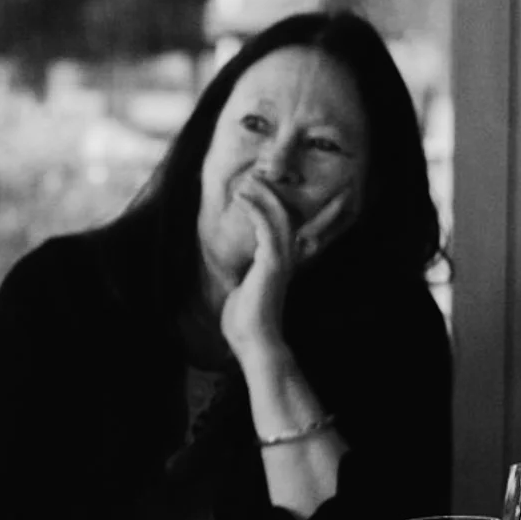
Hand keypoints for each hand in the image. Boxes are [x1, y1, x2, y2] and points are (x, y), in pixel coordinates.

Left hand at [220, 178, 354, 360]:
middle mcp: (284, 259)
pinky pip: (267, 229)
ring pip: (278, 218)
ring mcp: (281, 261)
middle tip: (253, 176)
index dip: (273, 207)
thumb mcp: (242, 293)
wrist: (253, 342)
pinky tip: (243, 198)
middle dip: (270, 195)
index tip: (255, 190)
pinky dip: (255, 211)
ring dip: (262, 197)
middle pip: (284, 216)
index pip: (281, 229)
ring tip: (247, 181)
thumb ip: (244, 280)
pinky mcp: (273, 265)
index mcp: (277, 265)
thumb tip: (236, 276)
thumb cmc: (244, 322)